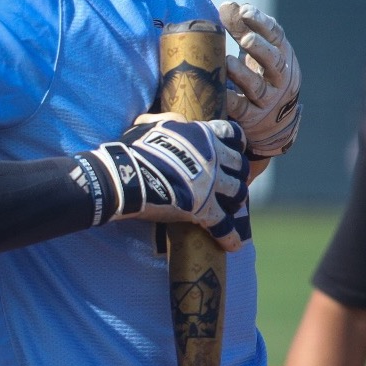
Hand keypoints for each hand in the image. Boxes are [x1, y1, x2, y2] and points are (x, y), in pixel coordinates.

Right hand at [88, 115, 250, 251]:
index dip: (236, 142)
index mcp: (203, 135)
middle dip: (239, 174)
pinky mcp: (204, 209)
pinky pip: (224, 225)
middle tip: (232, 182)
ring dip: (237, 202)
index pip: (232, 133)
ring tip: (233, 209)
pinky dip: (230, 236)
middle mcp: (213, 157)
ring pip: (238, 193)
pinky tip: (233, 245)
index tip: (235, 149)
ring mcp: (212, 184)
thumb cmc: (133, 149)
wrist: (124, 177)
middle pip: (240, 165)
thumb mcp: (151, 124)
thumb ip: (170, 120)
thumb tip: (177, 120)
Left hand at [219, 1, 300, 156]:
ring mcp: (268, 99)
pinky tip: (220, 92)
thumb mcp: (255, 52)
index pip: (276, 36)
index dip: (261, 23)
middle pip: (273, 61)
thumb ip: (241, 28)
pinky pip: (241, 109)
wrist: (274, 123)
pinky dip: (231, 100)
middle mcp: (279, 77)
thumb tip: (227, 5)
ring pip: (257, 86)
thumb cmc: (261, 76)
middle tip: (245, 38)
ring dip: (243, 74)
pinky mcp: (253, 118)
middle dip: (260, 48)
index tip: (245, 11)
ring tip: (228, 62)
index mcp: (281, 55)